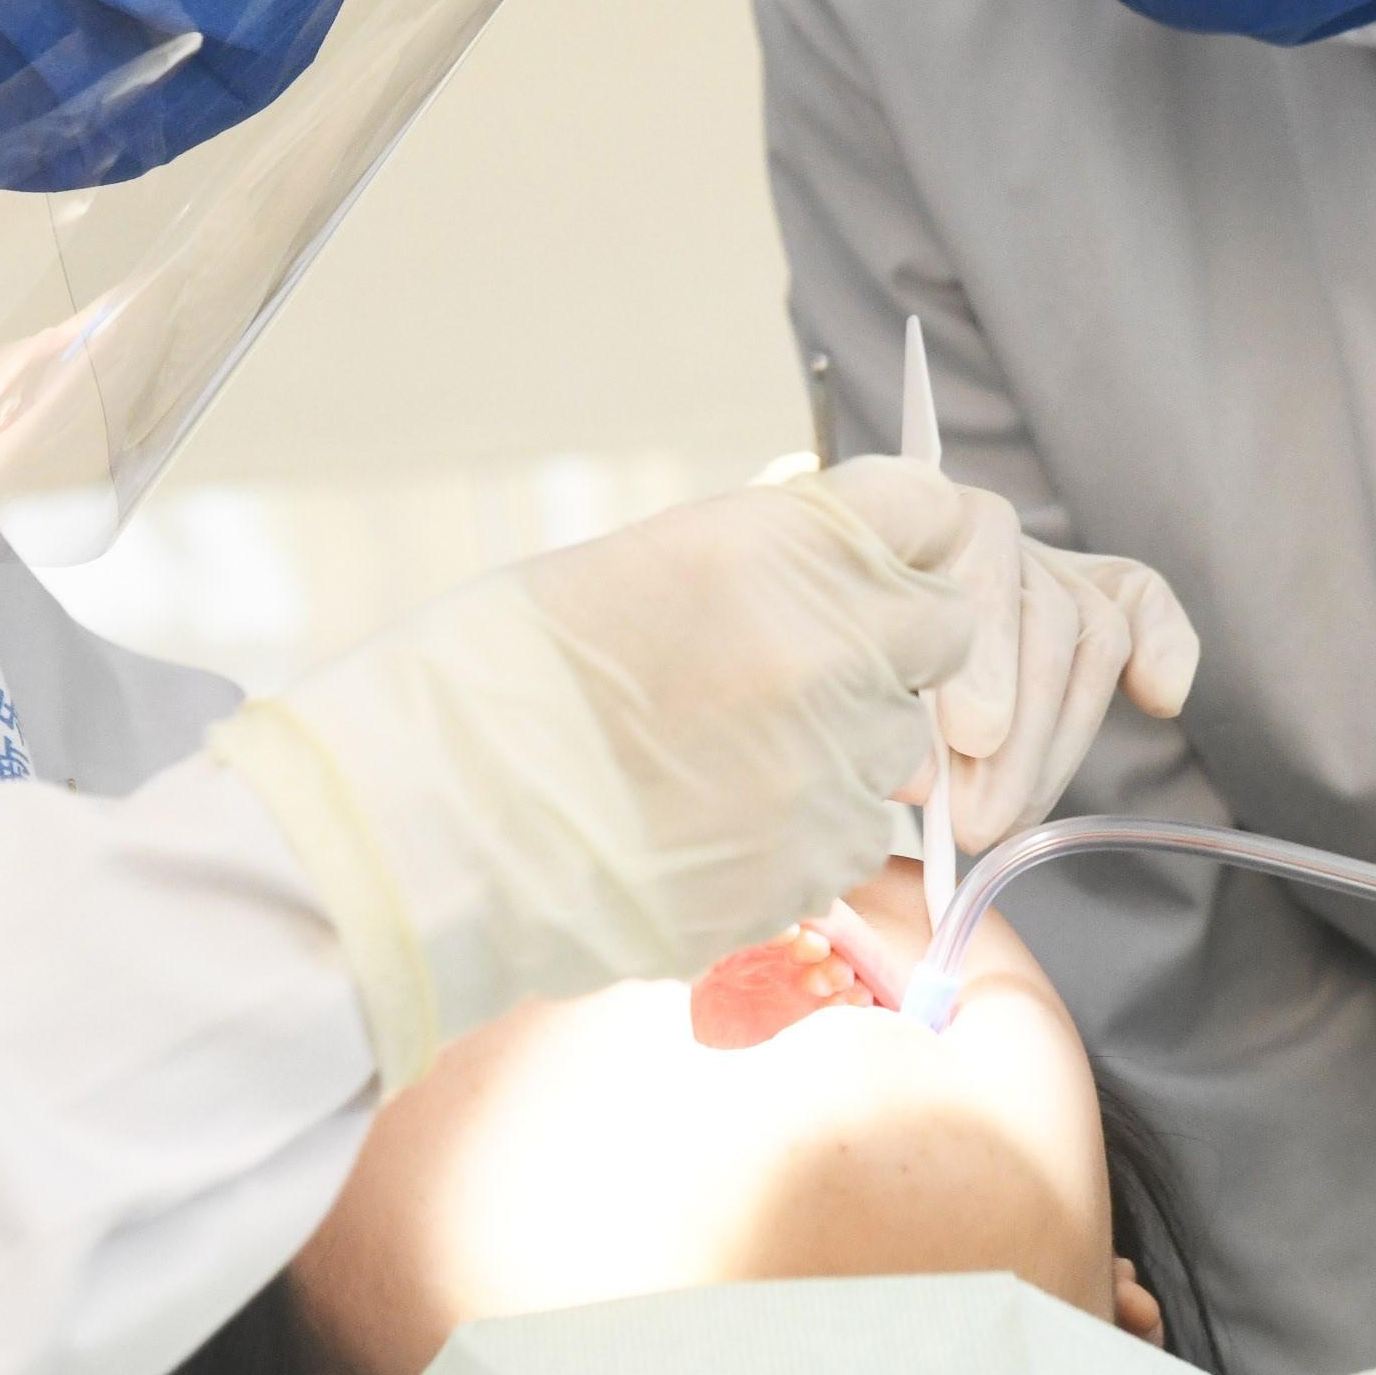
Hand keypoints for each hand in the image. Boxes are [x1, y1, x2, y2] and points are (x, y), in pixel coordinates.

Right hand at [207, 467, 976, 1088]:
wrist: (434, 825)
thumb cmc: (504, 682)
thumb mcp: (639, 568)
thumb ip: (768, 566)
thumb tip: (841, 579)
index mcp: (778, 542)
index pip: (931, 511)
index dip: (915, 543)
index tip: (887, 568)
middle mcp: (828, 643)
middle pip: (941, 637)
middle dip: (894, 653)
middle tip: (808, 672)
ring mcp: (830, 761)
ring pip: (903, 748)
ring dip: (850, 749)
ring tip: (732, 758)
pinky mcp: (811, 863)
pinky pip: (857, 839)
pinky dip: (809, 832)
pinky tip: (718, 824)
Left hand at [836, 457, 1197, 850]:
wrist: (812, 625)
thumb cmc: (818, 658)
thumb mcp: (829, 663)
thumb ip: (869, 696)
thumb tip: (918, 770)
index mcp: (908, 521)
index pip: (979, 557)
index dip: (988, 649)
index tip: (969, 740)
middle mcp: (978, 525)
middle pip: (1041, 610)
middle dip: (1022, 729)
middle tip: (975, 821)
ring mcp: (1030, 557)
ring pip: (1089, 629)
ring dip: (1056, 740)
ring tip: (1004, 820)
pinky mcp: (1081, 588)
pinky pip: (1138, 597)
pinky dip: (1162, 645)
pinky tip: (1158, 698)